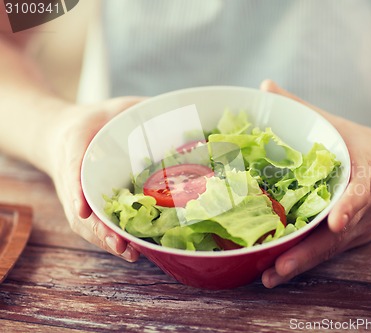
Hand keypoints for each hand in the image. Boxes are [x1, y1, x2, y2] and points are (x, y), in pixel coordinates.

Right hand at [45, 97, 144, 261]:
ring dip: (107, 240)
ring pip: (88, 223)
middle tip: (120, 244)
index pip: (73, 170)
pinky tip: (133, 251)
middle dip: (100, 228)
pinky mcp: (89, 206)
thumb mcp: (115, 108)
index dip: (77, 191)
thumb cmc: (94, 122)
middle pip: (81, 208)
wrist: (65, 134)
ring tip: (130, 253)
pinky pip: (96, 224)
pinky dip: (111, 238)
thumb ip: (140, 109)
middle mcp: (74, 178)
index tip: (82, 210)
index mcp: (74, 149)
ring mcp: (79, 196)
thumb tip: (178, 113)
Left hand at [259, 80, 370, 287]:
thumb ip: (302, 108)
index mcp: (367, 173)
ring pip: (332, 249)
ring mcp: (361, 226)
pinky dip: (305, 261)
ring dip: (302, 264)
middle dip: (311, 252)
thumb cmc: (364, 144)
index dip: (350, 206)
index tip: (338, 222)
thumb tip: (266, 88)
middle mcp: (366, 206)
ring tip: (271, 276)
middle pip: (339, 233)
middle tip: (281, 266)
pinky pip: (329, 251)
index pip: (362, 191)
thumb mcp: (336, 125)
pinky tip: (277, 271)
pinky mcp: (354, 238)